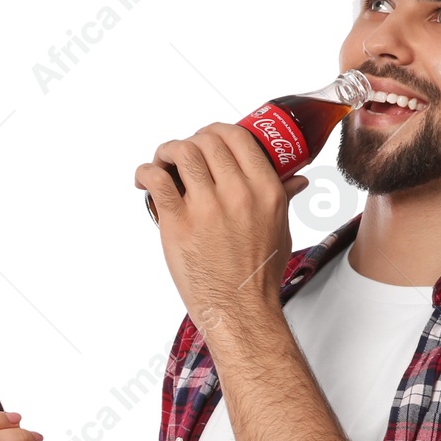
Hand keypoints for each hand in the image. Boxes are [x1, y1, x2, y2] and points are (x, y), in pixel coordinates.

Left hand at [134, 122, 310, 339]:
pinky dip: (146, 171)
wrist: (240, 309)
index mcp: (265, 190)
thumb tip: (297, 178)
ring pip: (182, 153)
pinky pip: (157, 181)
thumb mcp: (280, 229)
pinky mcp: (179, 224)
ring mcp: (207, 208)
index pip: (238, 137)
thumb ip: (284, 197)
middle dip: (191, 140)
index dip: (216, 131)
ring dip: (167, 150)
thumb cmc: (259, 274)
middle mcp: (238, 193)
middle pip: (207, 141)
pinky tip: (144, 178)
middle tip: (182, 153)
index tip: (207, 138)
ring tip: (162, 161)